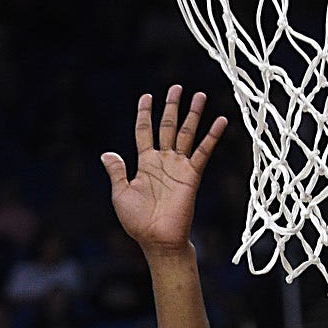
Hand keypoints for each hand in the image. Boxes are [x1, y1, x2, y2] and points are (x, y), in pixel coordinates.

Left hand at [100, 86, 226, 257]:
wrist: (156, 240)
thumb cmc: (137, 221)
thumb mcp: (121, 194)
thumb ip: (117, 172)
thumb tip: (106, 153)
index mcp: (145, 164)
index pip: (144, 132)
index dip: (144, 114)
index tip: (146, 96)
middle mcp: (163, 161)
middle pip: (168, 127)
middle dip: (171, 107)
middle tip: (176, 87)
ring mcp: (178, 167)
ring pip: (186, 134)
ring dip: (193, 115)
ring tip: (199, 95)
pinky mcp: (192, 175)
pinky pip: (203, 152)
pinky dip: (212, 136)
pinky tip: (221, 121)